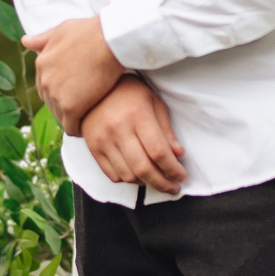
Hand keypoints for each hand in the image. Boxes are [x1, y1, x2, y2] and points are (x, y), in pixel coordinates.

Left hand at [23, 16, 123, 132]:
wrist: (108, 40)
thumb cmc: (90, 31)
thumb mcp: (62, 30)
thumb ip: (43, 39)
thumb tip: (24, 41)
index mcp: (42, 64)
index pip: (45, 86)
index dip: (60, 91)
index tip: (75, 93)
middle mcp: (45, 81)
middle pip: (51, 103)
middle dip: (66, 106)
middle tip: (83, 107)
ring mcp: (56, 95)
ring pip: (61, 116)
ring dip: (73, 118)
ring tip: (88, 118)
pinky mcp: (71, 107)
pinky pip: (71, 127)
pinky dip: (79, 129)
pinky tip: (89, 127)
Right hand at [83, 77, 186, 195]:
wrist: (93, 87)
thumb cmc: (129, 92)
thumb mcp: (153, 102)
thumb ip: (166, 130)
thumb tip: (178, 155)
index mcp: (138, 115)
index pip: (159, 152)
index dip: (173, 169)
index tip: (182, 176)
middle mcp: (118, 130)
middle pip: (144, 169)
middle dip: (163, 184)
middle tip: (174, 188)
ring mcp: (103, 141)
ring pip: (128, 175)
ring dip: (147, 184)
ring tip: (158, 181)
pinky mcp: (93, 148)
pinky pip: (112, 175)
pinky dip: (128, 180)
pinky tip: (138, 175)